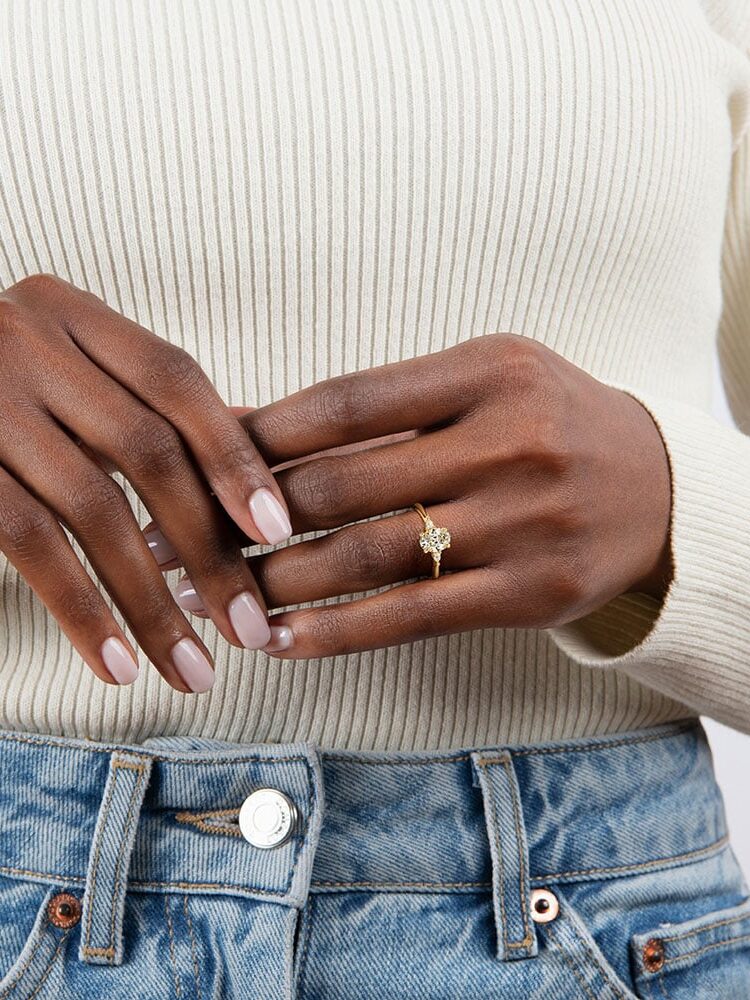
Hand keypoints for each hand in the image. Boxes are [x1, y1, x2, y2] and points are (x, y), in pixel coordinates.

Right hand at [0, 275, 291, 690]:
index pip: (175, 381)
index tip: (278, 530)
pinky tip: (118, 665)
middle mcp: (26, 342)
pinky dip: (82, 610)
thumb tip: (256, 478)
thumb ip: (151, 413)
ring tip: (193, 671)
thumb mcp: (69, 376)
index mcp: (72, 316)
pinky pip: (28, 543)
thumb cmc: (1, 393)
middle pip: (147, 450)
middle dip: (208, 548)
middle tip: (250, 628)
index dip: (232, 454)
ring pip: (92, 507)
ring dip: (152, 602)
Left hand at [174, 334, 673, 658]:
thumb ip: (381, 404)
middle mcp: (508, 442)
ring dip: (273, 583)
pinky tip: (281, 640)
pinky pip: (414, 617)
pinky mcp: (532, 594)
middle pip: (341, 484)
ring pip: (367, 557)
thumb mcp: (481, 379)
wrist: (657, 486)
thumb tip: (249, 426)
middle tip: (168, 539)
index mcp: (487, 372)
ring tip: (209, 597)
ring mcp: (523, 523)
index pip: (342, 405)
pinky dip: (338, 632)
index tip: (188, 463)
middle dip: (240, 518)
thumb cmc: (547, 421)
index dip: (255, 436)